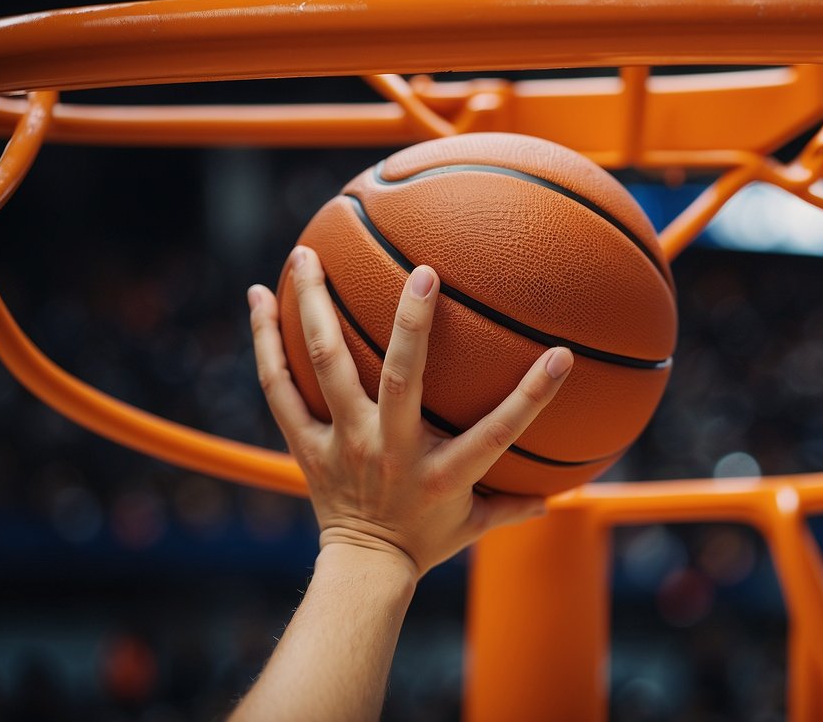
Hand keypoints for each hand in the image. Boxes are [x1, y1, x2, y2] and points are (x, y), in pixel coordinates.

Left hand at [247, 245, 571, 577]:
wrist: (362, 570)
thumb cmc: (425, 540)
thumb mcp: (477, 523)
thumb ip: (517, 501)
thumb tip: (563, 491)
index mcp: (441, 472)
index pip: (497, 431)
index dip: (532, 396)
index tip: (561, 354)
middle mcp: (391, 450)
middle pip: (403, 379)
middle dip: (413, 322)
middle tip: (423, 270)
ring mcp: (343, 443)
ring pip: (327, 366)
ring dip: (315, 307)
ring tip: (306, 254)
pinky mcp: (306, 443)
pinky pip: (279, 387)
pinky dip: (266, 342)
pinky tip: (258, 297)